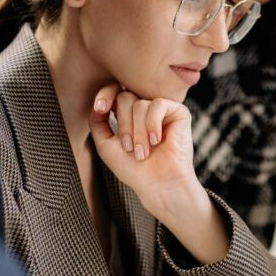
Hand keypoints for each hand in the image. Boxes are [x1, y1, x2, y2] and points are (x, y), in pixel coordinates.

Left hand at [89, 84, 200, 220]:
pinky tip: (157, 140)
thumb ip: (97, 123)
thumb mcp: (106, 145)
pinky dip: (152, 124)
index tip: (100, 108)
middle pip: (125, 98)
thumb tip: (97, 103)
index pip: (115, 91)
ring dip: (138, 132)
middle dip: (124, 125)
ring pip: (140, 104)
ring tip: (143, 151)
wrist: (158, 183)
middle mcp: (145, 108)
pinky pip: (157, 104)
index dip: (105, 94)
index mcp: (128, 114)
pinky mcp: (178, 112)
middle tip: (130, 149)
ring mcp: (162, 110)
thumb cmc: (133, 169)